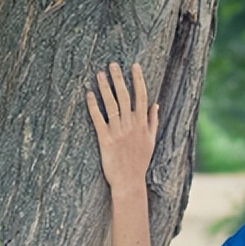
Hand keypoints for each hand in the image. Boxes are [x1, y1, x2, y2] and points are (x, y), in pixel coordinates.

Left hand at [85, 62, 158, 189]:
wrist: (129, 181)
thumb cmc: (140, 161)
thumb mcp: (151, 140)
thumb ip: (153, 121)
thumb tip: (156, 104)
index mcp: (142, 124)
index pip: (141, 96)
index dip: (138, 80)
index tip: (134, 66)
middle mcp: (131, 125)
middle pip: (125, 96)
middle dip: (119, 79)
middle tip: (112, 64)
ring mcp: (118, 132)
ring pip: (112, 105)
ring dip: (105, 88)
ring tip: (99, 74)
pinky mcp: (105, 139)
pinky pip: (98, 119)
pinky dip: (94, 106)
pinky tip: (89, 95)